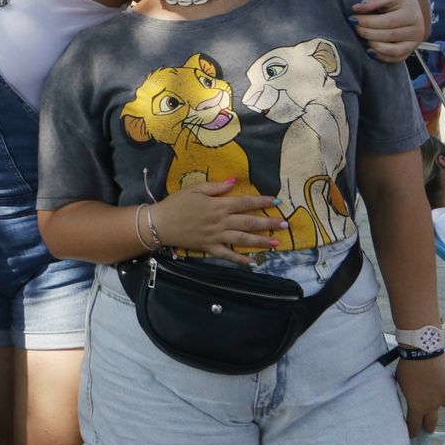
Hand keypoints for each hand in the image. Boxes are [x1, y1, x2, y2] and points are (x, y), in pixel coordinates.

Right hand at [149, 180, 284, 264]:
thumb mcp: (194, 189)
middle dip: (268, 223)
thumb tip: (234, 182)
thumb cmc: (176, 204)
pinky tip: (253, 263)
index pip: (245, 202)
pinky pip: (228, 255)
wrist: (159, 223)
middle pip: (249, 222)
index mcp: (218, 205)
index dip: (262, 202)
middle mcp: (220, 221)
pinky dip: (240, 260)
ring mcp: (216, 236)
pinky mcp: (209, 248)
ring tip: (276, 244)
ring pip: (243, 240)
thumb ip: (215, 186)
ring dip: (261, 242)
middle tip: (285, 225)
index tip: (277, 201)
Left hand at [351, 0, 425, 61]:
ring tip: (361, 39)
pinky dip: (382, 56)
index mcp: (411, 11)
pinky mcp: (411, 49)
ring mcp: (416, 39)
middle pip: (390, 35)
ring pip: (394, 49)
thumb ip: (372, 0)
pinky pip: (397, 57)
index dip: (367, 22)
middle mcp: (418, 26)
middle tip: (354, 28)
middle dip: (368, 33)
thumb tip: (356, 8)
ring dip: (374, 45)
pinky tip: (369, 50)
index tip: (352, 18)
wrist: (405, 4)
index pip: (387, 21)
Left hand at [396, 355, 444, 436]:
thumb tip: (411, 399)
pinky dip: (442, 388)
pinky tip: (436, 378)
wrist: (423, 352)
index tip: (412, 435)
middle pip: (431, 422)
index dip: (413, 430)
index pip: (414, 423)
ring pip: (442, 404)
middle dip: (428, 426)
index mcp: (417, 405)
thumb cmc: (408, 367)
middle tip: (426, 430)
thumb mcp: (401, 384)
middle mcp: (432, 404)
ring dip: (436, 401)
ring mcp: (444, 396)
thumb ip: (408, 395)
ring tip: (429, 389)